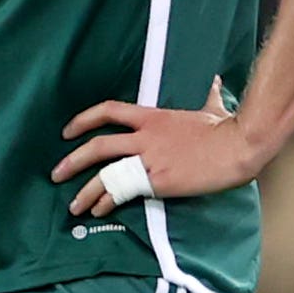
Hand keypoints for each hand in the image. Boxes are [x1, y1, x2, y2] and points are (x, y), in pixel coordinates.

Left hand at [54, 81, 259, 217]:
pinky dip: (106, 202)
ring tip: (72, 205)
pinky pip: (123, 192)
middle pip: (97, 146)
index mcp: (152, 117)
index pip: (108, 111)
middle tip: (56, 174)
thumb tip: (213, 81)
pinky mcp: (158, 181)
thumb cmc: (226, 128)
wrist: (237, 147)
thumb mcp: (211, 106)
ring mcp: (150, 160)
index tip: (67, 132)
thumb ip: (206, 95)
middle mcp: (144, 137)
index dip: (83, 120)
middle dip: (72, 161)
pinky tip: (97, 211)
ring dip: (84, 191)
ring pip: (105, 173)